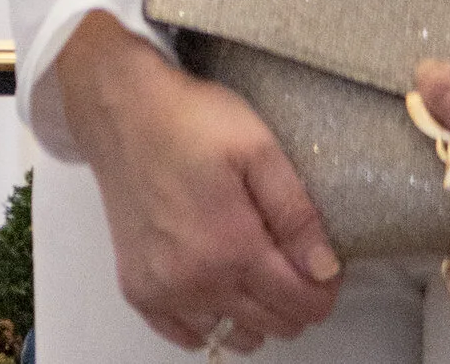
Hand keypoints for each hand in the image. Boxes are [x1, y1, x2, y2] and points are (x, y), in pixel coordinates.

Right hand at [56, 13, 343, 350]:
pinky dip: (212, 321)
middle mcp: (195, 284)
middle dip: (295, 300)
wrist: (122, 112)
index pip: (299, 304)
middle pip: (270, 325)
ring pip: (232, 336)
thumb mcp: (258, 148)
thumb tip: (326, 269)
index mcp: (231, 248)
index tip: (327, 267)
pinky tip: (217, 283)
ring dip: (256, 314)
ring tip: (256, 267)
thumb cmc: (191, 121)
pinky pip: (188, 336)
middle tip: (294, 257)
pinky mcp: (137, 291)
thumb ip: (295, 213)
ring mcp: (162, 293)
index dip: (324, 291)